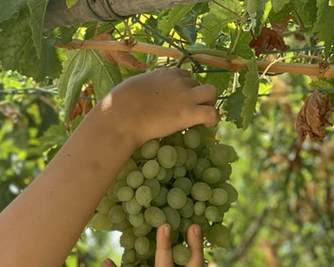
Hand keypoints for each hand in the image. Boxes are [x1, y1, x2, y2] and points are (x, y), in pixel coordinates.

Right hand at [95, 68, 218, 149]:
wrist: (121, 118)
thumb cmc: (120, 103)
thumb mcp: (135, 85)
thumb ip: (147, 86)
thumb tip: (146, 94)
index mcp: (166, 72)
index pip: (184, 75)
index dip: (184, 88)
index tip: (179, 100)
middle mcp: (179, 80)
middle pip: (198, 83)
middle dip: (196, 95)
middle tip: (191, 109)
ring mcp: (186, 96)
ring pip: (211, 93)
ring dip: (208, 103)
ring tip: (201, 116)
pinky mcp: (189, 113)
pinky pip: (212, 113)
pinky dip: (213, 119)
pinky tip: (206, 126)